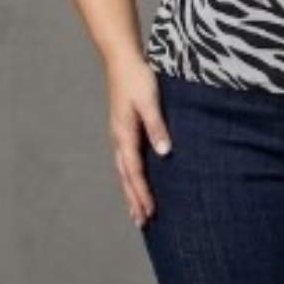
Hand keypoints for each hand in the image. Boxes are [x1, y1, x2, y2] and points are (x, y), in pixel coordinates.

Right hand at [107, 57, 171, 226]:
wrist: (122, 60)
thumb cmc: (137, 78)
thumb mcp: (150, 101)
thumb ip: (157, 127)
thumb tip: (164, 153)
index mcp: (124, 134)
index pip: (134, 172)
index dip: (142, 193)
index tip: (150, 212)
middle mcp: (119, 139)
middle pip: (126, 178)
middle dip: (134, 201)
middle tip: (142, 223)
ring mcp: (119, 136)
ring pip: (124, 172)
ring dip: (131, 193)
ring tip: (137, 213)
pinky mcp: (123, 131)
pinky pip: (126, 161)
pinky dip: (130, 178)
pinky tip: (136, 184)